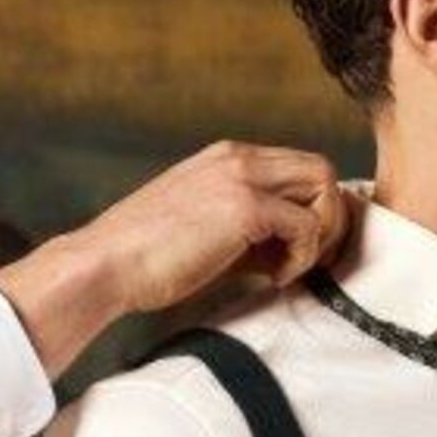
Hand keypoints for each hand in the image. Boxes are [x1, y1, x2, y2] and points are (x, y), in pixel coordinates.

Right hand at [0, 141, 347, 371]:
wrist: (106, 266)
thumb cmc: (150, 260)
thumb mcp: (208, 233)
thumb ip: (251, 232)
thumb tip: (291, 252)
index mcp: (228, 158)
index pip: (299, 168)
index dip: (311, 210)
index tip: (297, 252)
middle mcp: (238, 158)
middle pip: (320, 170)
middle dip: (329, 219)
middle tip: (311, 262)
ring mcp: (241, 177)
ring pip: (323, 187)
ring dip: (321, 234)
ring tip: (289, 270)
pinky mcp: (244, 207)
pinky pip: (308, 224)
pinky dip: (303, 256)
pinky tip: (274, 278)